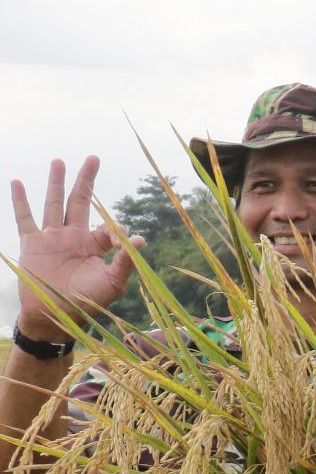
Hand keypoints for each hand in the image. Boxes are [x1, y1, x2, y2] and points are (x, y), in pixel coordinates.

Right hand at [10, 157, 135, 345]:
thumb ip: (125, 262)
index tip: (121, 241)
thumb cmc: (87, 303)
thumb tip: (140, 239)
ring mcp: (52, 237)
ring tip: (59, 161)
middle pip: (80, 201)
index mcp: (95, 246)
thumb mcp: (111, 283)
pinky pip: (25, 217)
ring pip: (54, 203)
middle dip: (86, 180)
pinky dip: (20, 200)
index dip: (116, 231)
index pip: (107, 227)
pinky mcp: (32, 243)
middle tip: (93, 158)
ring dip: (57, 182)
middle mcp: (74, 236)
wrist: (56, 316)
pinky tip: (17, 182)